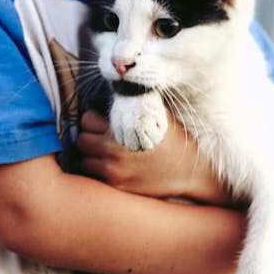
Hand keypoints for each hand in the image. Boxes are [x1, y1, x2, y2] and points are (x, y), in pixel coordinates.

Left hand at [78, 110, 235, 204]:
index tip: (101, 121)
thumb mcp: (157, 114)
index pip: (86, 119)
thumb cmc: (175, 139)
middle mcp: (113, 151)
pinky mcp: (118, 187)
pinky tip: (114, 167)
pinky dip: (101, 172)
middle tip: (100, 137)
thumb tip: (121, 86)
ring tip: (104, 153)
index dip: (94, 119)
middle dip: (90, 137)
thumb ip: (135, 104)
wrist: (192, 170)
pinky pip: (96, 177)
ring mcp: (114, 172)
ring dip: (92, 156)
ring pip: (85, 161)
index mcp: (120, 129)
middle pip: (81, 140)